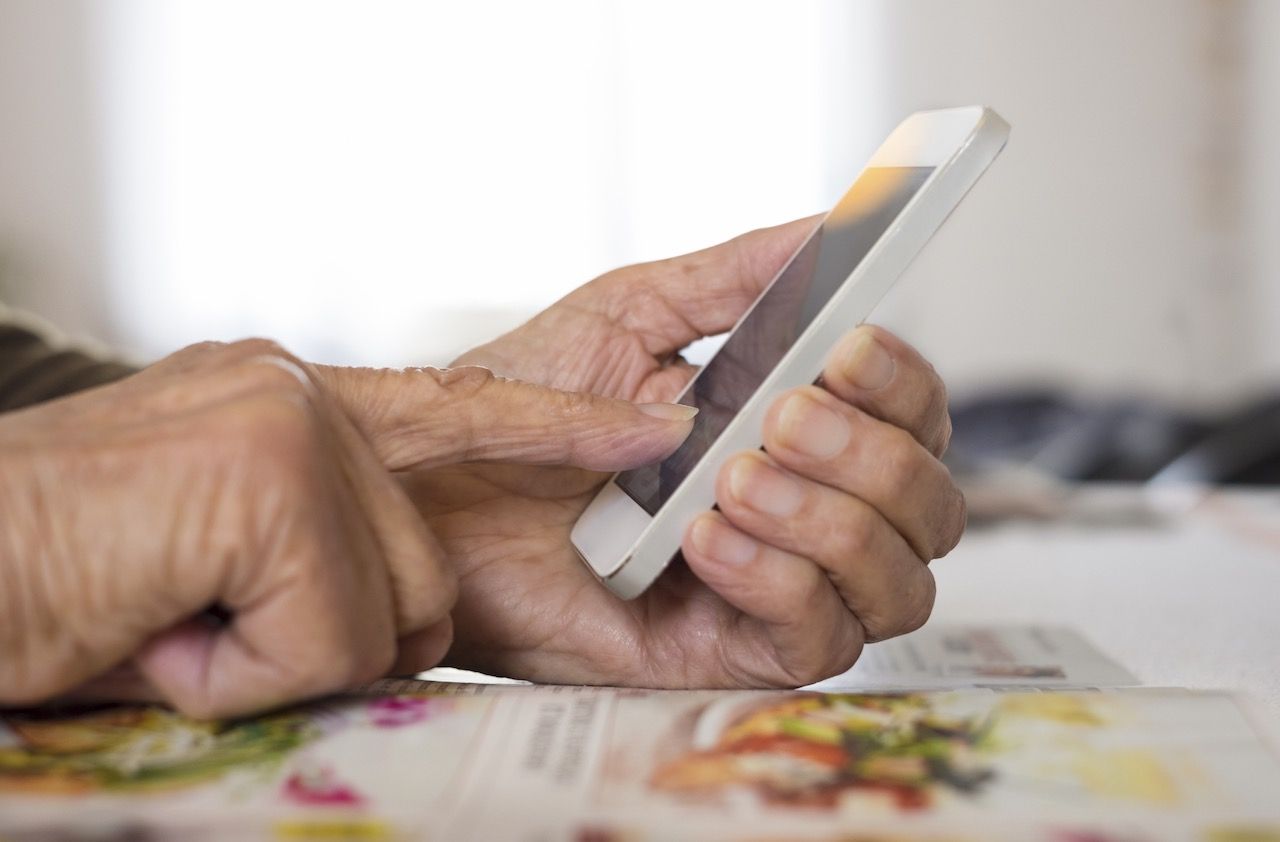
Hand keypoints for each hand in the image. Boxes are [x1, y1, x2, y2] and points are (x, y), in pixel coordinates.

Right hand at [0, 339, 693, 716]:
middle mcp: (295, 391)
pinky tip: (162, 635)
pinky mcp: (269, 473)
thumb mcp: (202, 552)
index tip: (653, 429)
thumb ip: (307, 544)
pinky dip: (245, 673)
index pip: (455, 411)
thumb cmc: (53, 580)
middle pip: (425, 562)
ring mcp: (286, 421)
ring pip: (388, 603)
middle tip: (199, 623)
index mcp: (287, 402)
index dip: (556, 430)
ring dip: (277, 654)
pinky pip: (331, 630)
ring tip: (168, 622)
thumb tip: (384, 605)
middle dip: (333, 631)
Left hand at [409, 217, 965, 686]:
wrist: (437, 500)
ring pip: (898, 582)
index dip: (903, 383)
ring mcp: (779, 587)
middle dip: (873, 456)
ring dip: (833, 521)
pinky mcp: (733, 653)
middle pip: (930, 504)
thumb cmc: (526, 409)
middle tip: (781, 415)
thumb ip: (735, 276)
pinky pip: (818, 638)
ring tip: (731, 478)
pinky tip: (700, 539)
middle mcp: (809, 511)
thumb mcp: (629, 317)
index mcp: (798, 428)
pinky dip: (777, 581)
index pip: (914, 417)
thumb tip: (829, 225)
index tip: (849, 346)